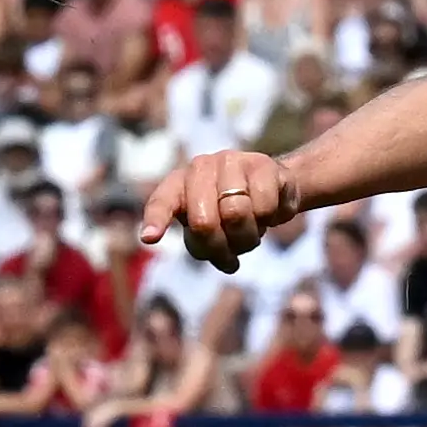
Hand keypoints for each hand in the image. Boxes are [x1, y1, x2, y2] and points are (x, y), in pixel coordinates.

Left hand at [142, 148, 302, 270]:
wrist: (275, 185)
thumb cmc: (234, 209)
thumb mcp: (212, 227)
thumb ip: (207, 244)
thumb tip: (227, 264)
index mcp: (179, 183)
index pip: (163, 201)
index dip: (157, 220)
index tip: (150, 238)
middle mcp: (200, 167)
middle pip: (204, 222)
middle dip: (220, 246)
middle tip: (233, 253)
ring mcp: (231, 162)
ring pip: (236, 215)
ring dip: (248, 236)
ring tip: (252, 231)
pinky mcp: (263, 165)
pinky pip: (264, 207)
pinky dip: (269, 220)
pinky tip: (269, 214)